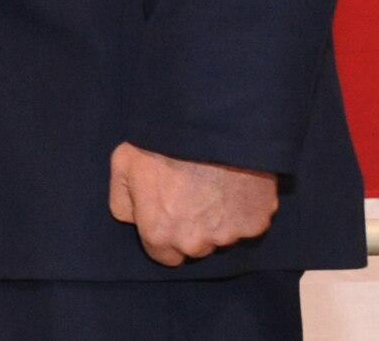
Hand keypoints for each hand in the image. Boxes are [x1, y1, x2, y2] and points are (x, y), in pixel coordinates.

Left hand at [108, 141, 279, 266]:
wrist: (210, 123)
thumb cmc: (161, 142)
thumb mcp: (123, 165)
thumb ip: (122, 200)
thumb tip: (133, 219)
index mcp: (160, 234)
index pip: (164, 256)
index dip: (165, 234)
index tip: (169, 213)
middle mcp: (194, 243)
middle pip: (194, 247)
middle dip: (192, 228)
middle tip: (192, 193)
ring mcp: (228, 235)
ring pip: (223, 236)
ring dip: (219, 218)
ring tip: (214, 184)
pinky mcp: (256, 221)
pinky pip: (249, 222)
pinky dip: (244, 208)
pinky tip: (235, 183)